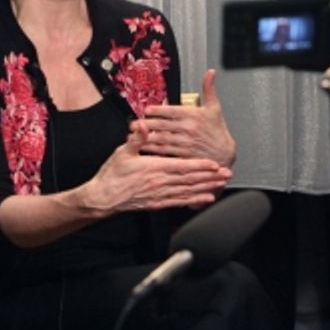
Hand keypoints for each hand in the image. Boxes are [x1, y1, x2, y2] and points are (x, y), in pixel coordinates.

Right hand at [83, 122, 231, 213]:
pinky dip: (194, 200)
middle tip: (226, 173)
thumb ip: (138, 139)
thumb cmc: (113, 174)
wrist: (103, 197)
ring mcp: (159, 194)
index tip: (213, 163)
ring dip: (206, 187)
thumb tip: (146, 125)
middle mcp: (159, 182)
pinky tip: (205, 198)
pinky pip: (180, 202)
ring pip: (188, 191)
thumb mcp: (123, 152)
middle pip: (190, 179)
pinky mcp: (157, 203)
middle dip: (209, 176)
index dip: (199, 165)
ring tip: (220, 184)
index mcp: (153, 167)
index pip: (182, 166)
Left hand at [138, 69, 237, 166]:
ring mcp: (185, 143)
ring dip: (146, 137)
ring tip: (133, 136)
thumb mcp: (215, 108)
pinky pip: (165, 152)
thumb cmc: (218, 131)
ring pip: (161, 139)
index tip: (146, 110)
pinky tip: (144, 149)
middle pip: (162, 125)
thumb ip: (209, 89)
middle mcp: (188, 128)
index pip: (171, 111)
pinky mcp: (183, 156)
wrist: (224, 154)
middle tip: (133, 124)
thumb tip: (210, 72)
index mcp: (194, 115)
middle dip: (145, 124)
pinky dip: (153, 150)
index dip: (156, 110)